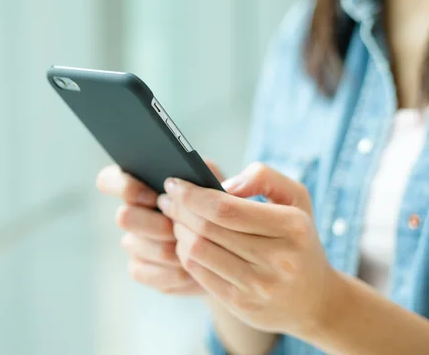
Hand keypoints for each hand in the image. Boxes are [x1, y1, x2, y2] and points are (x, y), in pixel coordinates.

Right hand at [96, 161, 224, 295]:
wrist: (226, 250)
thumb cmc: (218, 210)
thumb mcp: (220, 186)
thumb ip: (221, 176)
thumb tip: (219, 177)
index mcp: (140, 183)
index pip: (109, 180)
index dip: (126, 187)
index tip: (156, 195)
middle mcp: (130, 212)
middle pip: (123, 217)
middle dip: (156, 224)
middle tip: (182, 227)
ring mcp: (133, 242)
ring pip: (135, 246)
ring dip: (168, 249)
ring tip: (194, 249)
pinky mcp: (140, 269)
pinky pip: (144, 272)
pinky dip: (171, 273)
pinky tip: (191, 270)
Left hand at [158, 162, 336, 335]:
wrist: (316, 300)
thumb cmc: (298, 239)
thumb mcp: (295, 199)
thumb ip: (263, 177)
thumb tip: (223, 185)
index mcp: (292, 227)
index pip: (226, 209)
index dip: (192, 195)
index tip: (173, 183)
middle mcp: (278, 259)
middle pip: (207, 229)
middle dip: (179, 210)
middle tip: (166, 199)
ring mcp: (259, 286)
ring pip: (198, 251)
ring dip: (179, 231)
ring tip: (175, 219)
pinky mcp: (242, 305)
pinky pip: (199, 273)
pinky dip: (185, 253)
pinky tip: (184, 241)